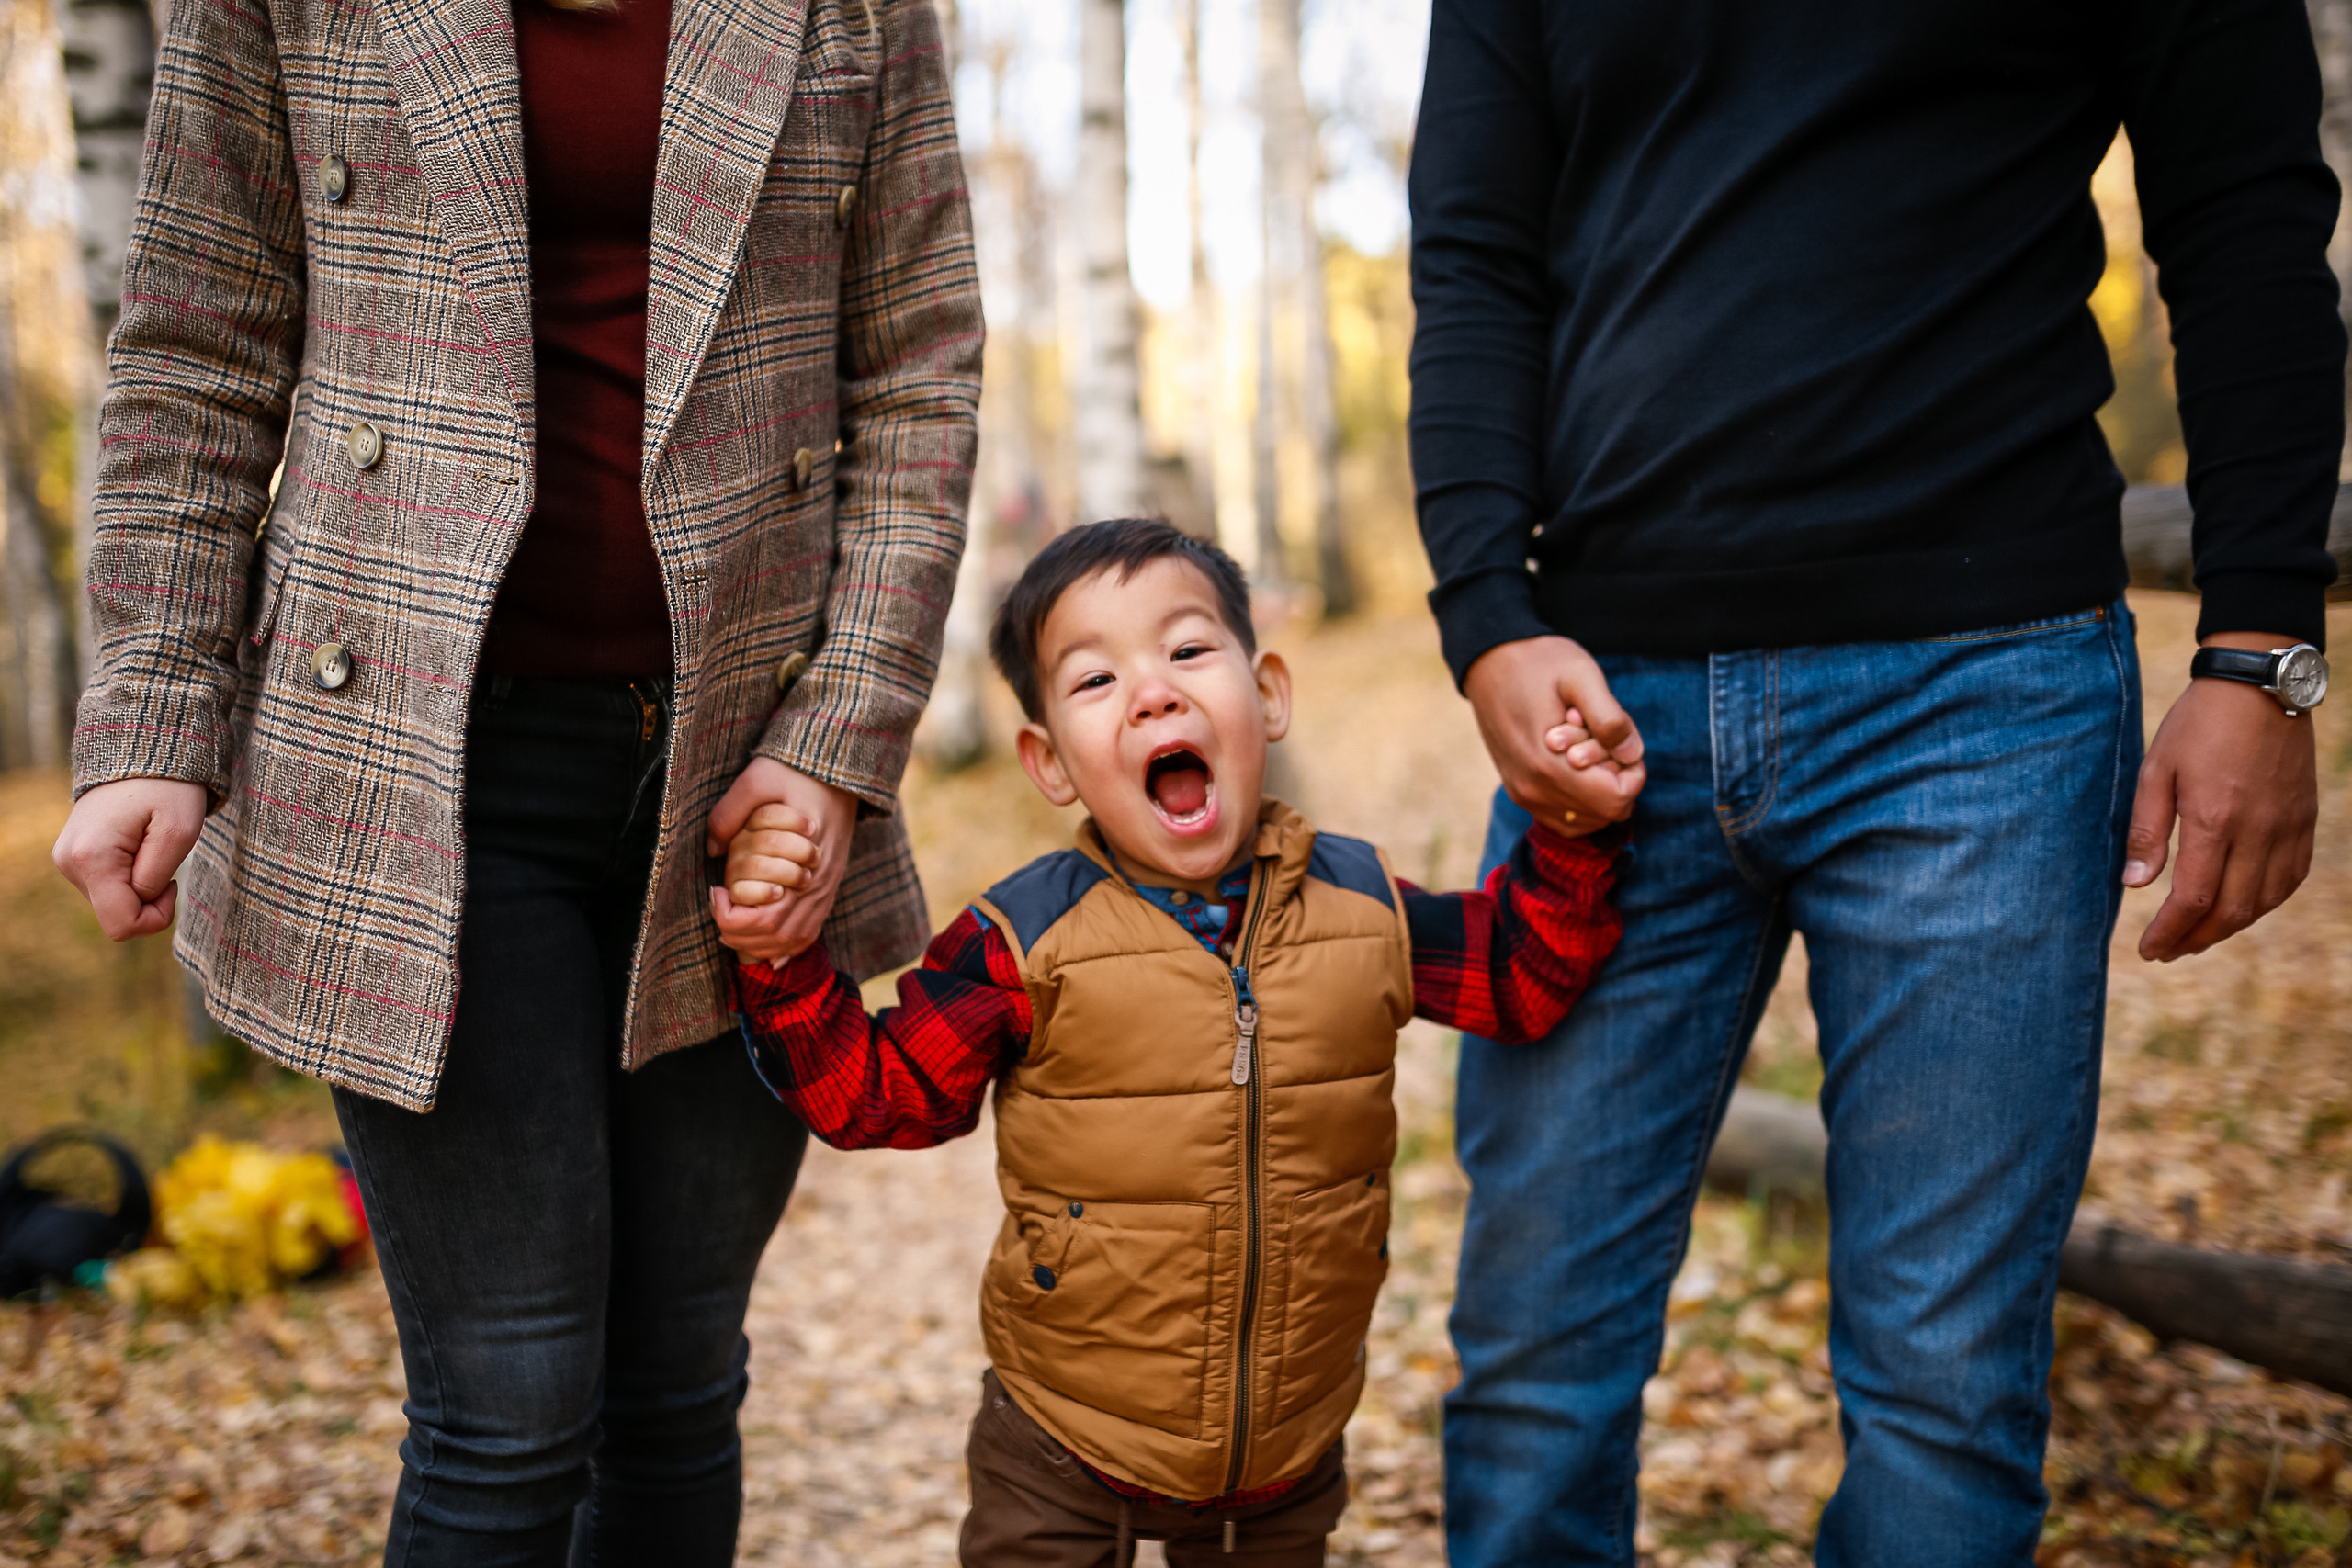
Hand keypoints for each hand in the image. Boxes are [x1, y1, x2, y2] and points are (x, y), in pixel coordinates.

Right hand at [53, 778, 209, 940]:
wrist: (142, 750)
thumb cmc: (168, 788)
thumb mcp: (178, 833)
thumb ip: (154, 879)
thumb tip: (138, 903)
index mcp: (91, 858)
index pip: (121, 925)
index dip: (157, 917)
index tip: (173, 884)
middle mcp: (69, 862)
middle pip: (116, 915)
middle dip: (148, 899)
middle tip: (164, 859)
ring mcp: (67, 859)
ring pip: (112, 902)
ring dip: (139, 884)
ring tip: (149, 845)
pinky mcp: (74, 856)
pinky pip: (107, 886)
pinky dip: (129, 875)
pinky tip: (137, 846)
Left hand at [706, 757, 856, 964]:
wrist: (841, 770)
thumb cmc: (795, 772)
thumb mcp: (756, 778)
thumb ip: (729, 813)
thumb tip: (713, 850)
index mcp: (801, 861)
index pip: (762, 917)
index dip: (730, 915)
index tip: (715, 891)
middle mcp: (817, 883)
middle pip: (776, 935)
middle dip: (738, 936)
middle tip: (719, 911)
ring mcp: (826, 889)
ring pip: (794, 940)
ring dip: (759, 946)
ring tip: (733, 929)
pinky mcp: (829, 889)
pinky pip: (810, 932)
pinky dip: (787, 948)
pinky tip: (768, 952)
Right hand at [1463, 636, 1646, 832]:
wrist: (1489, 661)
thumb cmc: (1538, 663)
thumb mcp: (1581, 676)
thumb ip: (1610, 717)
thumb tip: (1632, 755)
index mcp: (1548, 766)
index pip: (1617, 801)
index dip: (1634, 772)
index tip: (1621, 739)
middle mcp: (1533, 790)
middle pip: (1605, 812)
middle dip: (1615, 776)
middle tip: (1599, 736)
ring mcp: (1523, 794)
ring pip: (1586, 819)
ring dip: (1598, 787)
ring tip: (1585, 744)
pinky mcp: (1519, 791)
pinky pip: (1564, 818)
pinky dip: (1581, 798)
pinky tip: (1577, 763)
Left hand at [2125, 632, 2318, 961]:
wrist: (2260, 686)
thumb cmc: (2199, 724)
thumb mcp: (2156, 770)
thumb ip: (2147, 830)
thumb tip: (2135, 884)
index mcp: (2215, 820)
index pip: (2193, 900)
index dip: (2170, 932)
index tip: (2149, 949)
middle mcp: (2258, 832)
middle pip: (2231, 911)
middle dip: (2196, 940)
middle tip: (2168, 951)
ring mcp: (2288, 827)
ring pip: (2264, 901)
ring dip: (2229, 927)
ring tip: (2197, 937)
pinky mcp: (2305, 819)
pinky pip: (2290, 878)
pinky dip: (2264, 903)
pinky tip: (2241, 908)